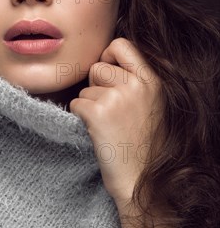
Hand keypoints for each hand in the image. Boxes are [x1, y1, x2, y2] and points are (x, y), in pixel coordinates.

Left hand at [69, 38, 163, 206]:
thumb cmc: (142, 147)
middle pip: (97, 67)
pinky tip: (96, 134)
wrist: (141, 182)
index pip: (121, 45)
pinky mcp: (98, 113)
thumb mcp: (153, 106)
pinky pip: (75, 104)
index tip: (107, 76)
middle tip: (109, 112)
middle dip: (96, 87)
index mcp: (152, 81)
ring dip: (88, 106)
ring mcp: (117, 98)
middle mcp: (136, 85)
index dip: (108, 57)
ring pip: (85, 89)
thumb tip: (106, 61)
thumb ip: (135, 82)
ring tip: (107, 126)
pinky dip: (79, 118)